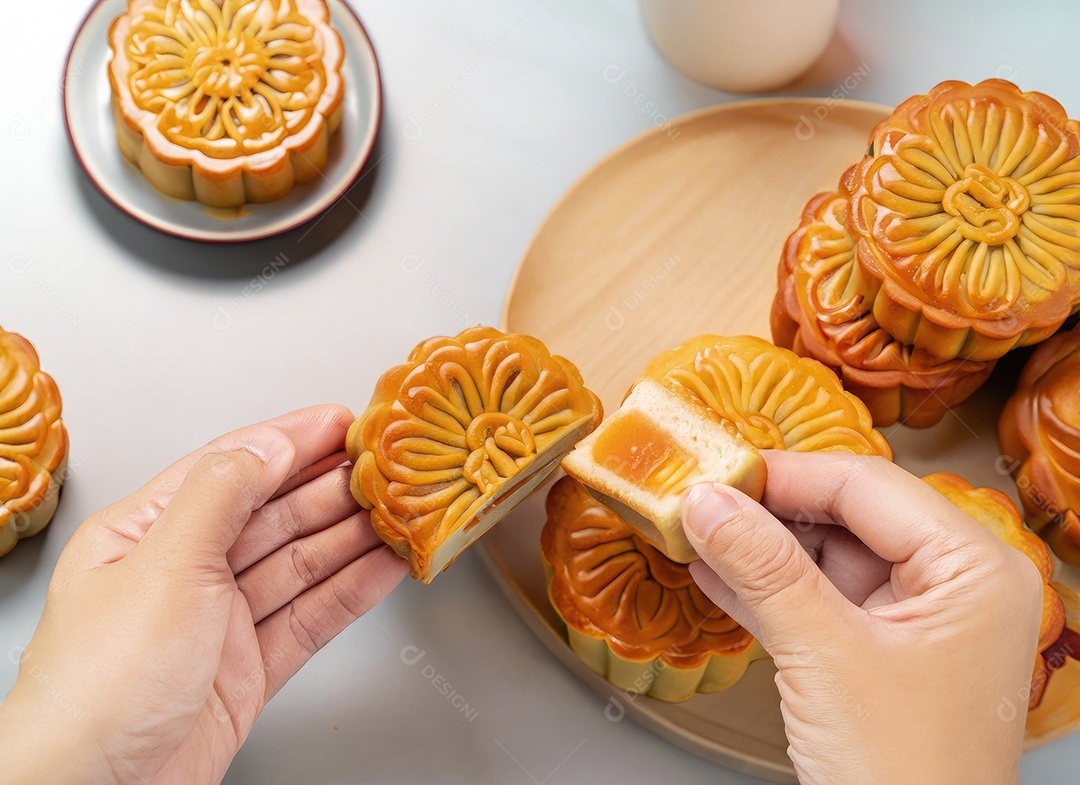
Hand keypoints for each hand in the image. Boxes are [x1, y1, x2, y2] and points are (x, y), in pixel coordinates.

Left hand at [0, 405, 406, 784]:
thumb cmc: (100, 685)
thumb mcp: (164, 566)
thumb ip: (221, 496)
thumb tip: (268, 442)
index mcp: (146, 533)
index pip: (231, 469)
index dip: (290, 440)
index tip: (342, 420)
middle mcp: (184, 572)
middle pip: (272, 514)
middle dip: (331, 486)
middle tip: (385, 465)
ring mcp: (220, 624)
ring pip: (298, 564)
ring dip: (350, 536)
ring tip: (398, 510)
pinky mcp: (249, 670)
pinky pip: (310, 618)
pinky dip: (351, 591)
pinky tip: (384, 568)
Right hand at [682, 451, 1042, 784]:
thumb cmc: (906, 780)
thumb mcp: (825, 656)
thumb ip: (763, 569)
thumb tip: (709, 502)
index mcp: (971, 570)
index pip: (867, 486)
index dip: (786, 474)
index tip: (720, 471)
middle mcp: (952, 586)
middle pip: (846, 517)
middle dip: (768, 512)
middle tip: (702, 498)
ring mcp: (914, 621)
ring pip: (824, 559)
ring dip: (758, 550)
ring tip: (697, 530)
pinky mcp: (877, 654)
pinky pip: (816, 602)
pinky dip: (765, 591)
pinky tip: (713, 572)